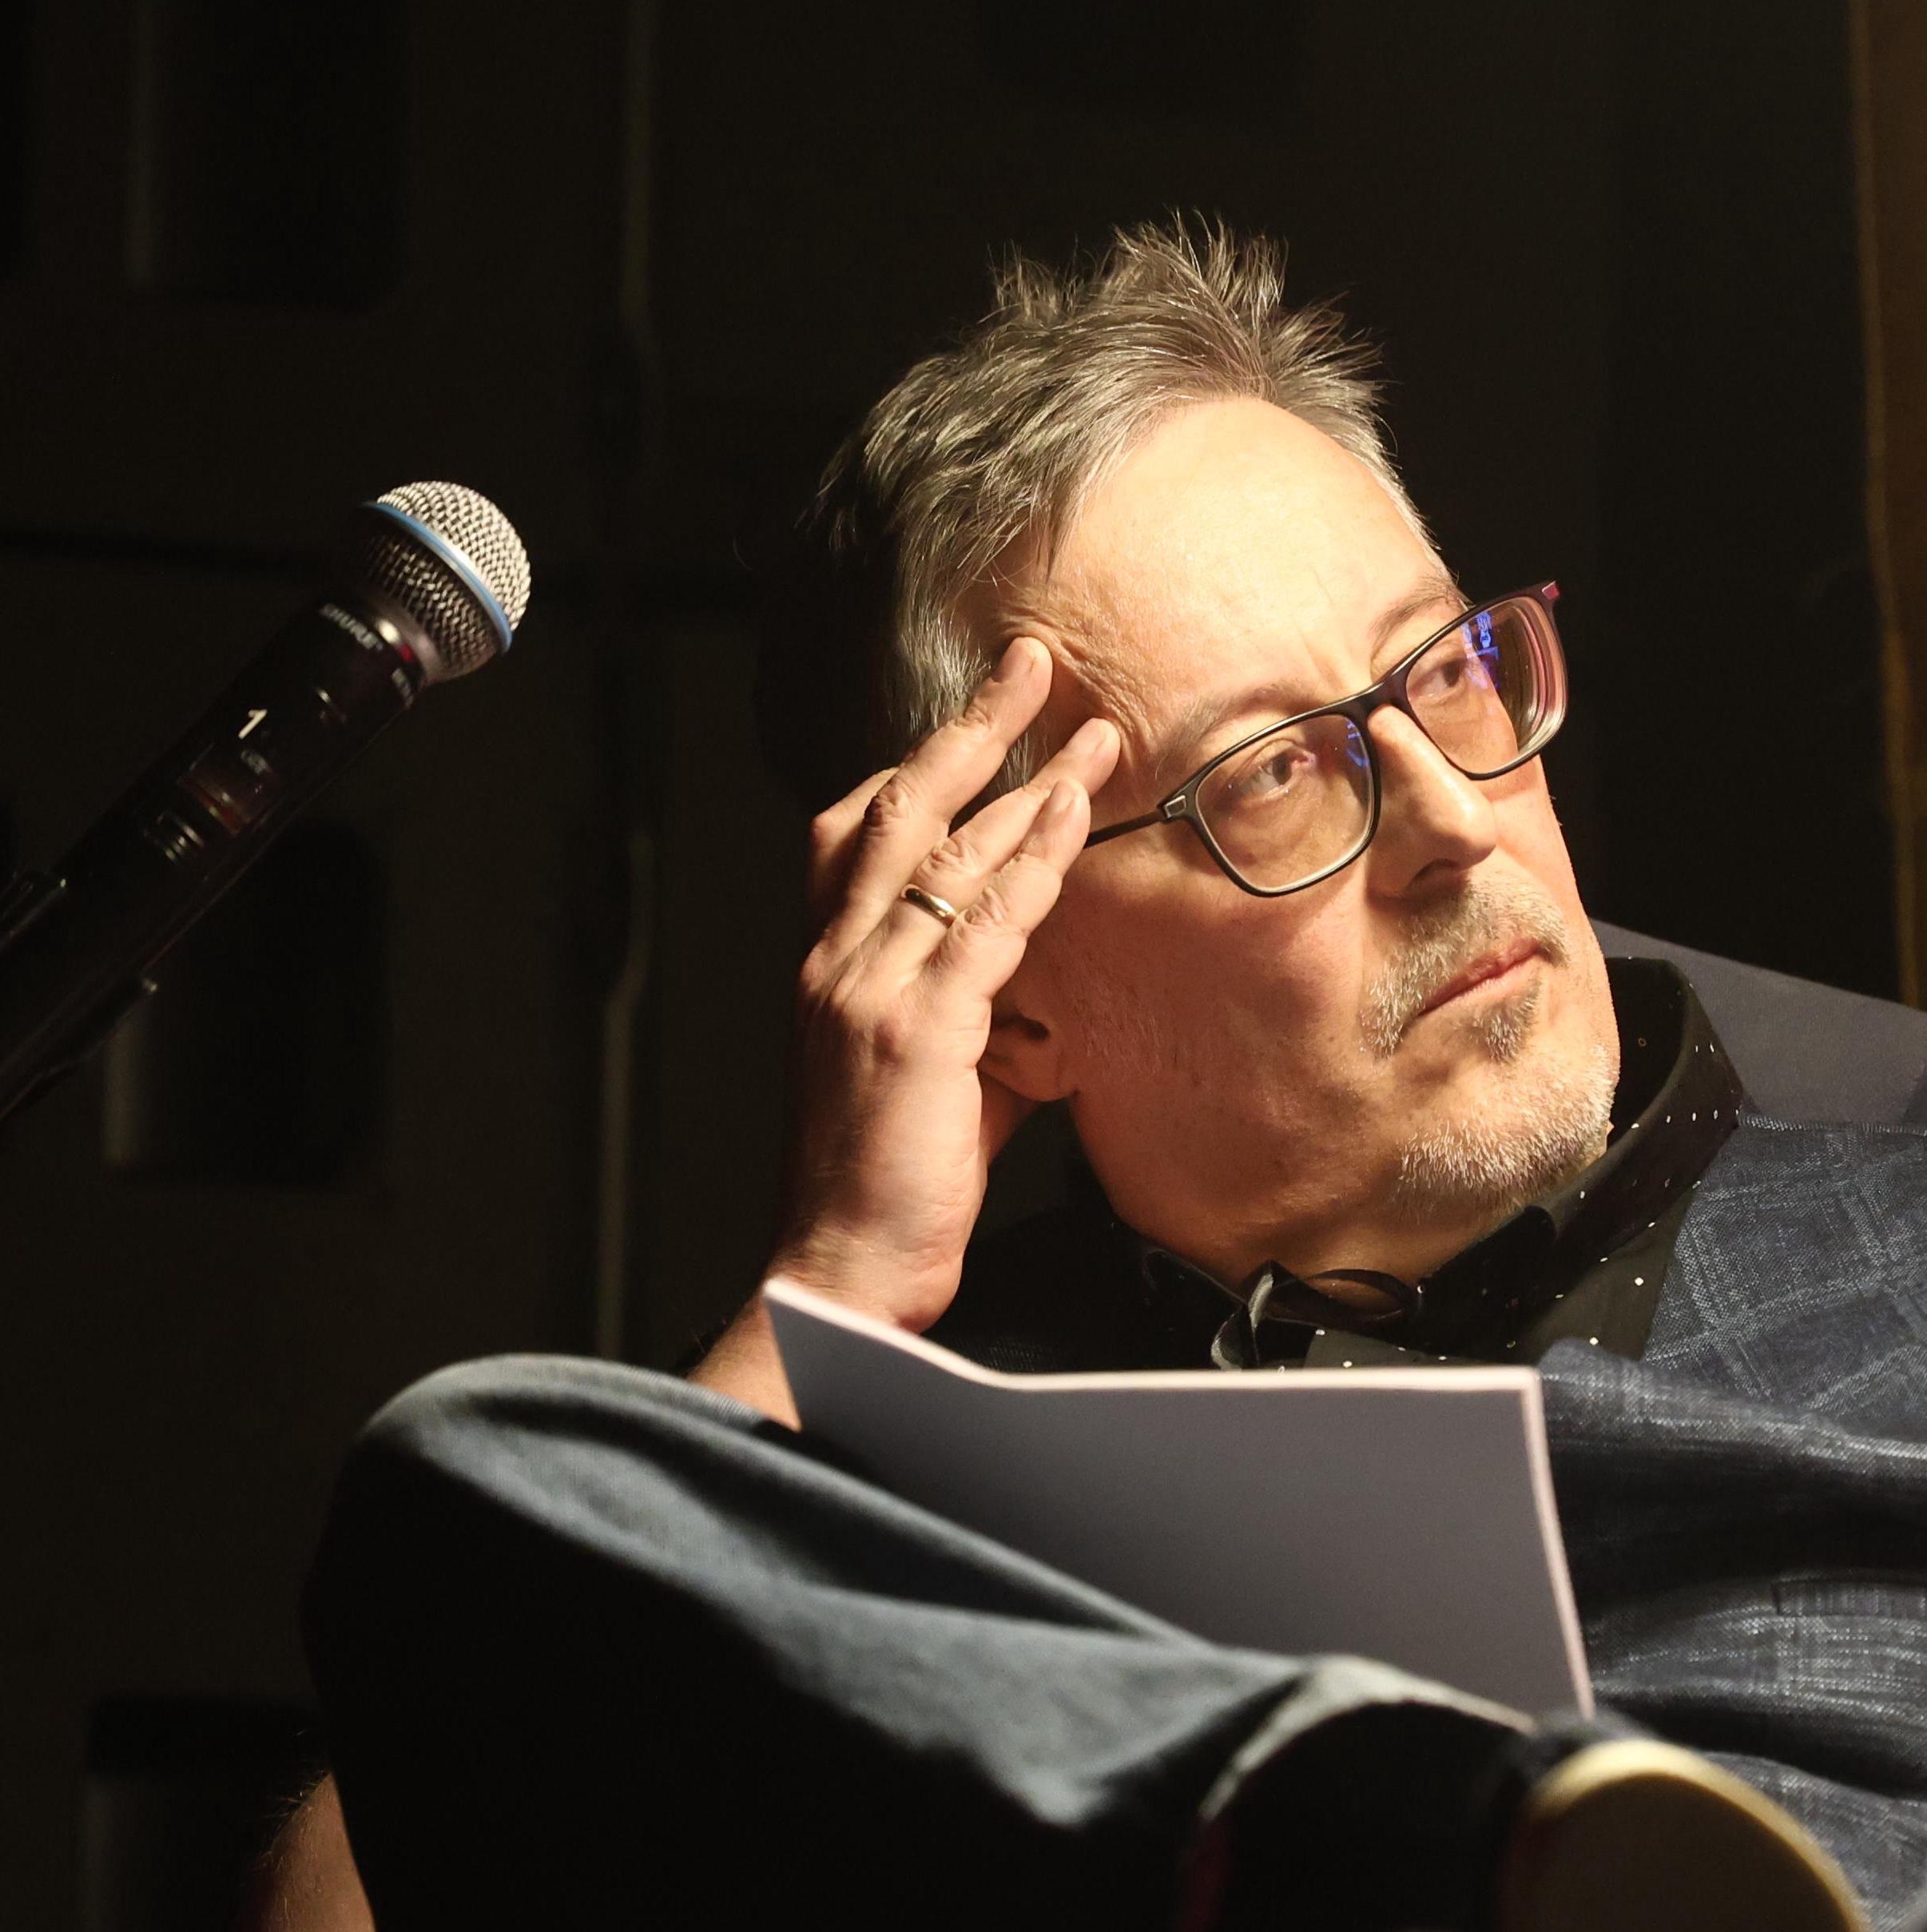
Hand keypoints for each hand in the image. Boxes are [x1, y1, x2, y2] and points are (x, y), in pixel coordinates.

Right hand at [765, 637, 1117, 1336]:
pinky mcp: (918, 1029)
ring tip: (1091, 729)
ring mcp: (871, 988)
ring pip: (949, 854)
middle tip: (1028, 664)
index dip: (919, 769)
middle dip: (969, 731)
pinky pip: (986, 924)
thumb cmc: (890, 1182)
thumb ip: (977, 1018)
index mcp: (831, 967)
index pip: (858, 836)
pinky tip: (1075, 818)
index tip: (977, 721)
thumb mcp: (933, 1078)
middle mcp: (839, 960)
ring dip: (1028, 781)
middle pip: (898, 811)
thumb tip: (1042, 997)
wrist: (842, 1267)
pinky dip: (1034, 862)